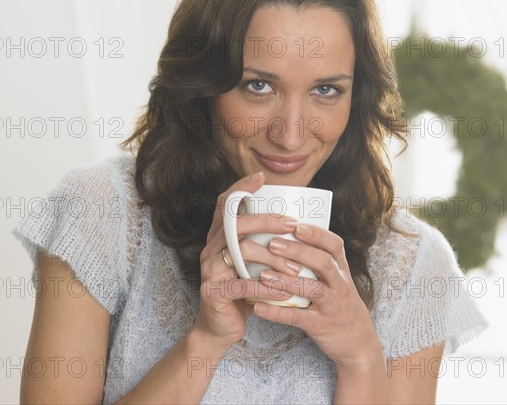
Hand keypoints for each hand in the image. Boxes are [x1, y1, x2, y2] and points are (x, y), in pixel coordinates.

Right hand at [192, 171, 301, 348]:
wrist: (219, 328)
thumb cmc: (242, 292)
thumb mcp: (252, 264)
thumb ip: (262, 243)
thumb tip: (293, 223)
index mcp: (219, 238)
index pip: (225, 205)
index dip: (240, 188)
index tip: (261, 177)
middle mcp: (211, 249)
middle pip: (236, 224)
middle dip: (266, 221)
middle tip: (292, 225)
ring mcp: (210, 270)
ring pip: (240, 252)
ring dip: (272, 259)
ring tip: (295, 270)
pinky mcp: (214, 293)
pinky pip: (243, 286)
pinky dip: (267, 290)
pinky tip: (285, 294)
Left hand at [253, 224, 383, 370]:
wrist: (359, 342)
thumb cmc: (340, 304)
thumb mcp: (338, 279)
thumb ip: (320, 261)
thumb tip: (290, 235)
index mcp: (342, 270)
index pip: (334, 245)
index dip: (316, 234)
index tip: (295, 225)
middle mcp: (339, 284)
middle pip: (323, 262)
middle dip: (297, 251)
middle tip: (273, 244)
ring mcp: (331, 305)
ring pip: (311, 289)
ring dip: (286, 281)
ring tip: (263, 275)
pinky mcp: (321, 325)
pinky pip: (298, 317)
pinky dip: (277, 313)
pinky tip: (258, 307)